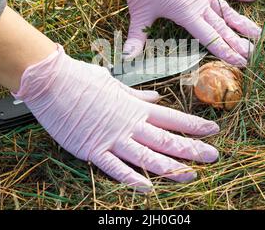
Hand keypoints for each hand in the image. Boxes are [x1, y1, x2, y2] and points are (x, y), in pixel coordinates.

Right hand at [12, 44, 218, 191]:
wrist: (51, 80)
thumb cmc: (81, 77)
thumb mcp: (114, 83)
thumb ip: (137, 96)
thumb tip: (156, 98)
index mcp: (134, 107)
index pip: (171, 117)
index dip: (194, 125)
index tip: (212, 130)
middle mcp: (128, 124)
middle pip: (166, 139)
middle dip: (192, 149)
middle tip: (213, 155)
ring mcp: (111, 138)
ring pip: (147, 157)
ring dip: (171, 167)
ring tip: (191, 175)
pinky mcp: (92, 150)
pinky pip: (115, 168)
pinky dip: (132, 179)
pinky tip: (149, 188)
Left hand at [106, 0, 260, 66]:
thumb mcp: (138, 12)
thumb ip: (136, 38)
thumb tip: (126, 59)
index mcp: (186, 13)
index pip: (209, 37)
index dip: (225, 52)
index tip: (240, 63)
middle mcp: (198, 3)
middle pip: (222, 27)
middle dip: (238, 43)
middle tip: (254, 54)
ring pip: (226, 10)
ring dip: (242, 22)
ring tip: (258, 34)